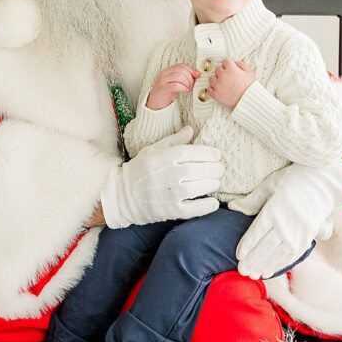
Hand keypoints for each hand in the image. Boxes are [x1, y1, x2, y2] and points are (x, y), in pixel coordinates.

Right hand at [101, 127, 224, 227]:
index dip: (209, 153)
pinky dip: (207, 206)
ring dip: (212, 184)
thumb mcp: (153, 150)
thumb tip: (191, 130)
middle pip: (201, 170)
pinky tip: (213, 202)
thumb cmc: (139, 170)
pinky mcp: (171, 211)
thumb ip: (174, 140)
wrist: (123, 196)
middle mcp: (169, 174)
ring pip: (200, 187)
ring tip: (215, 182)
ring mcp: (171, 193)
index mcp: (165, 157)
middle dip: (215, 169)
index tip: (216, 155)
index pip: (194, 152)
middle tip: (219, 169)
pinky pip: (194, 209)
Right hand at [146, 63, 199, 109]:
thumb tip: (197, 74)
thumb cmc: (166, 93)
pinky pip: (176, 85)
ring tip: (187, 89)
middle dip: (190, 78)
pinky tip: (184, 91)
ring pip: (179, 76)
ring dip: (187, 83)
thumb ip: (185, 78)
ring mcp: (163, 80)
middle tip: (191, 86)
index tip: (197, 76)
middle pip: (181, 70)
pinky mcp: (163, 88)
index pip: (181, 65)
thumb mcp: (176, 83)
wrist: (154, 103)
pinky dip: (183, 88)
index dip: (191, 70)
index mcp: (168, 71)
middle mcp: (165, 74)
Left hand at [207, 59, 255, 110]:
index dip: (228, 65)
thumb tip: (234, 62)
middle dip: (222, 72)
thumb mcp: (249, 73)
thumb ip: (241, 64)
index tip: (230, 68)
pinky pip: (209, 89)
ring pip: (211, 78)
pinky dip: (213, 89)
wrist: (249, 102)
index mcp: (231, 69)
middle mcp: (223, 76)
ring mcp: (218, 85)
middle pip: (217, 69)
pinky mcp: (215, 95)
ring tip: (223, 84)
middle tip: (228, 77)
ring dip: (216, 80)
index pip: (225, 61)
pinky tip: (219, 90)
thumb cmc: (250, 88)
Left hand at [227, 159, 341, 279]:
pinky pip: (291, 257)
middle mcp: (286, 224)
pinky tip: (268, 272)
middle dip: (252, 261)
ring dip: (263, 266)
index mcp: (274, 210)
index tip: (238, 255)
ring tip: (251, 274)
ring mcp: (298, 234)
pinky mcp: (306, 239)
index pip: (257, 233)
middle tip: (241, 270)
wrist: (323, 184)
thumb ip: (251, 200)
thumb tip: (232, 207)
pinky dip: (278, 265)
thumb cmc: (292, 181)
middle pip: (265, 247)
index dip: (246, 246)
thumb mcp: (270, 184)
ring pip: (277, 255)